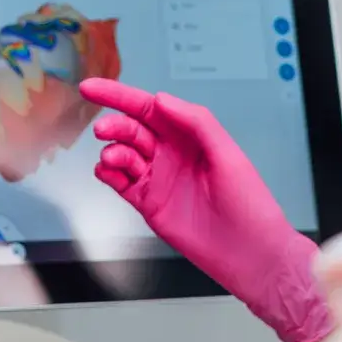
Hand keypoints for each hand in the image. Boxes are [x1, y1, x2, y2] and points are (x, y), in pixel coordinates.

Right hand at [79, 78, 333, 341]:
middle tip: (102, 130)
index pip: (149, 108)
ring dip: (111, 152)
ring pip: (122, 155)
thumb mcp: (227, 154)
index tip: (93, 89)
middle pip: (131, 129)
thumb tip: (161, 99)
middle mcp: (171, 154)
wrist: (248, 252)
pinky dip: (107, 175)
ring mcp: (158, 179)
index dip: (119, 96)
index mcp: (190, 136)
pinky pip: (120, 183)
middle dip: (113, 125)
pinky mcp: (148, 204)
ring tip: (112, 159)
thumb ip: (196, 122)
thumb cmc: (249, 202)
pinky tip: (106, 172)